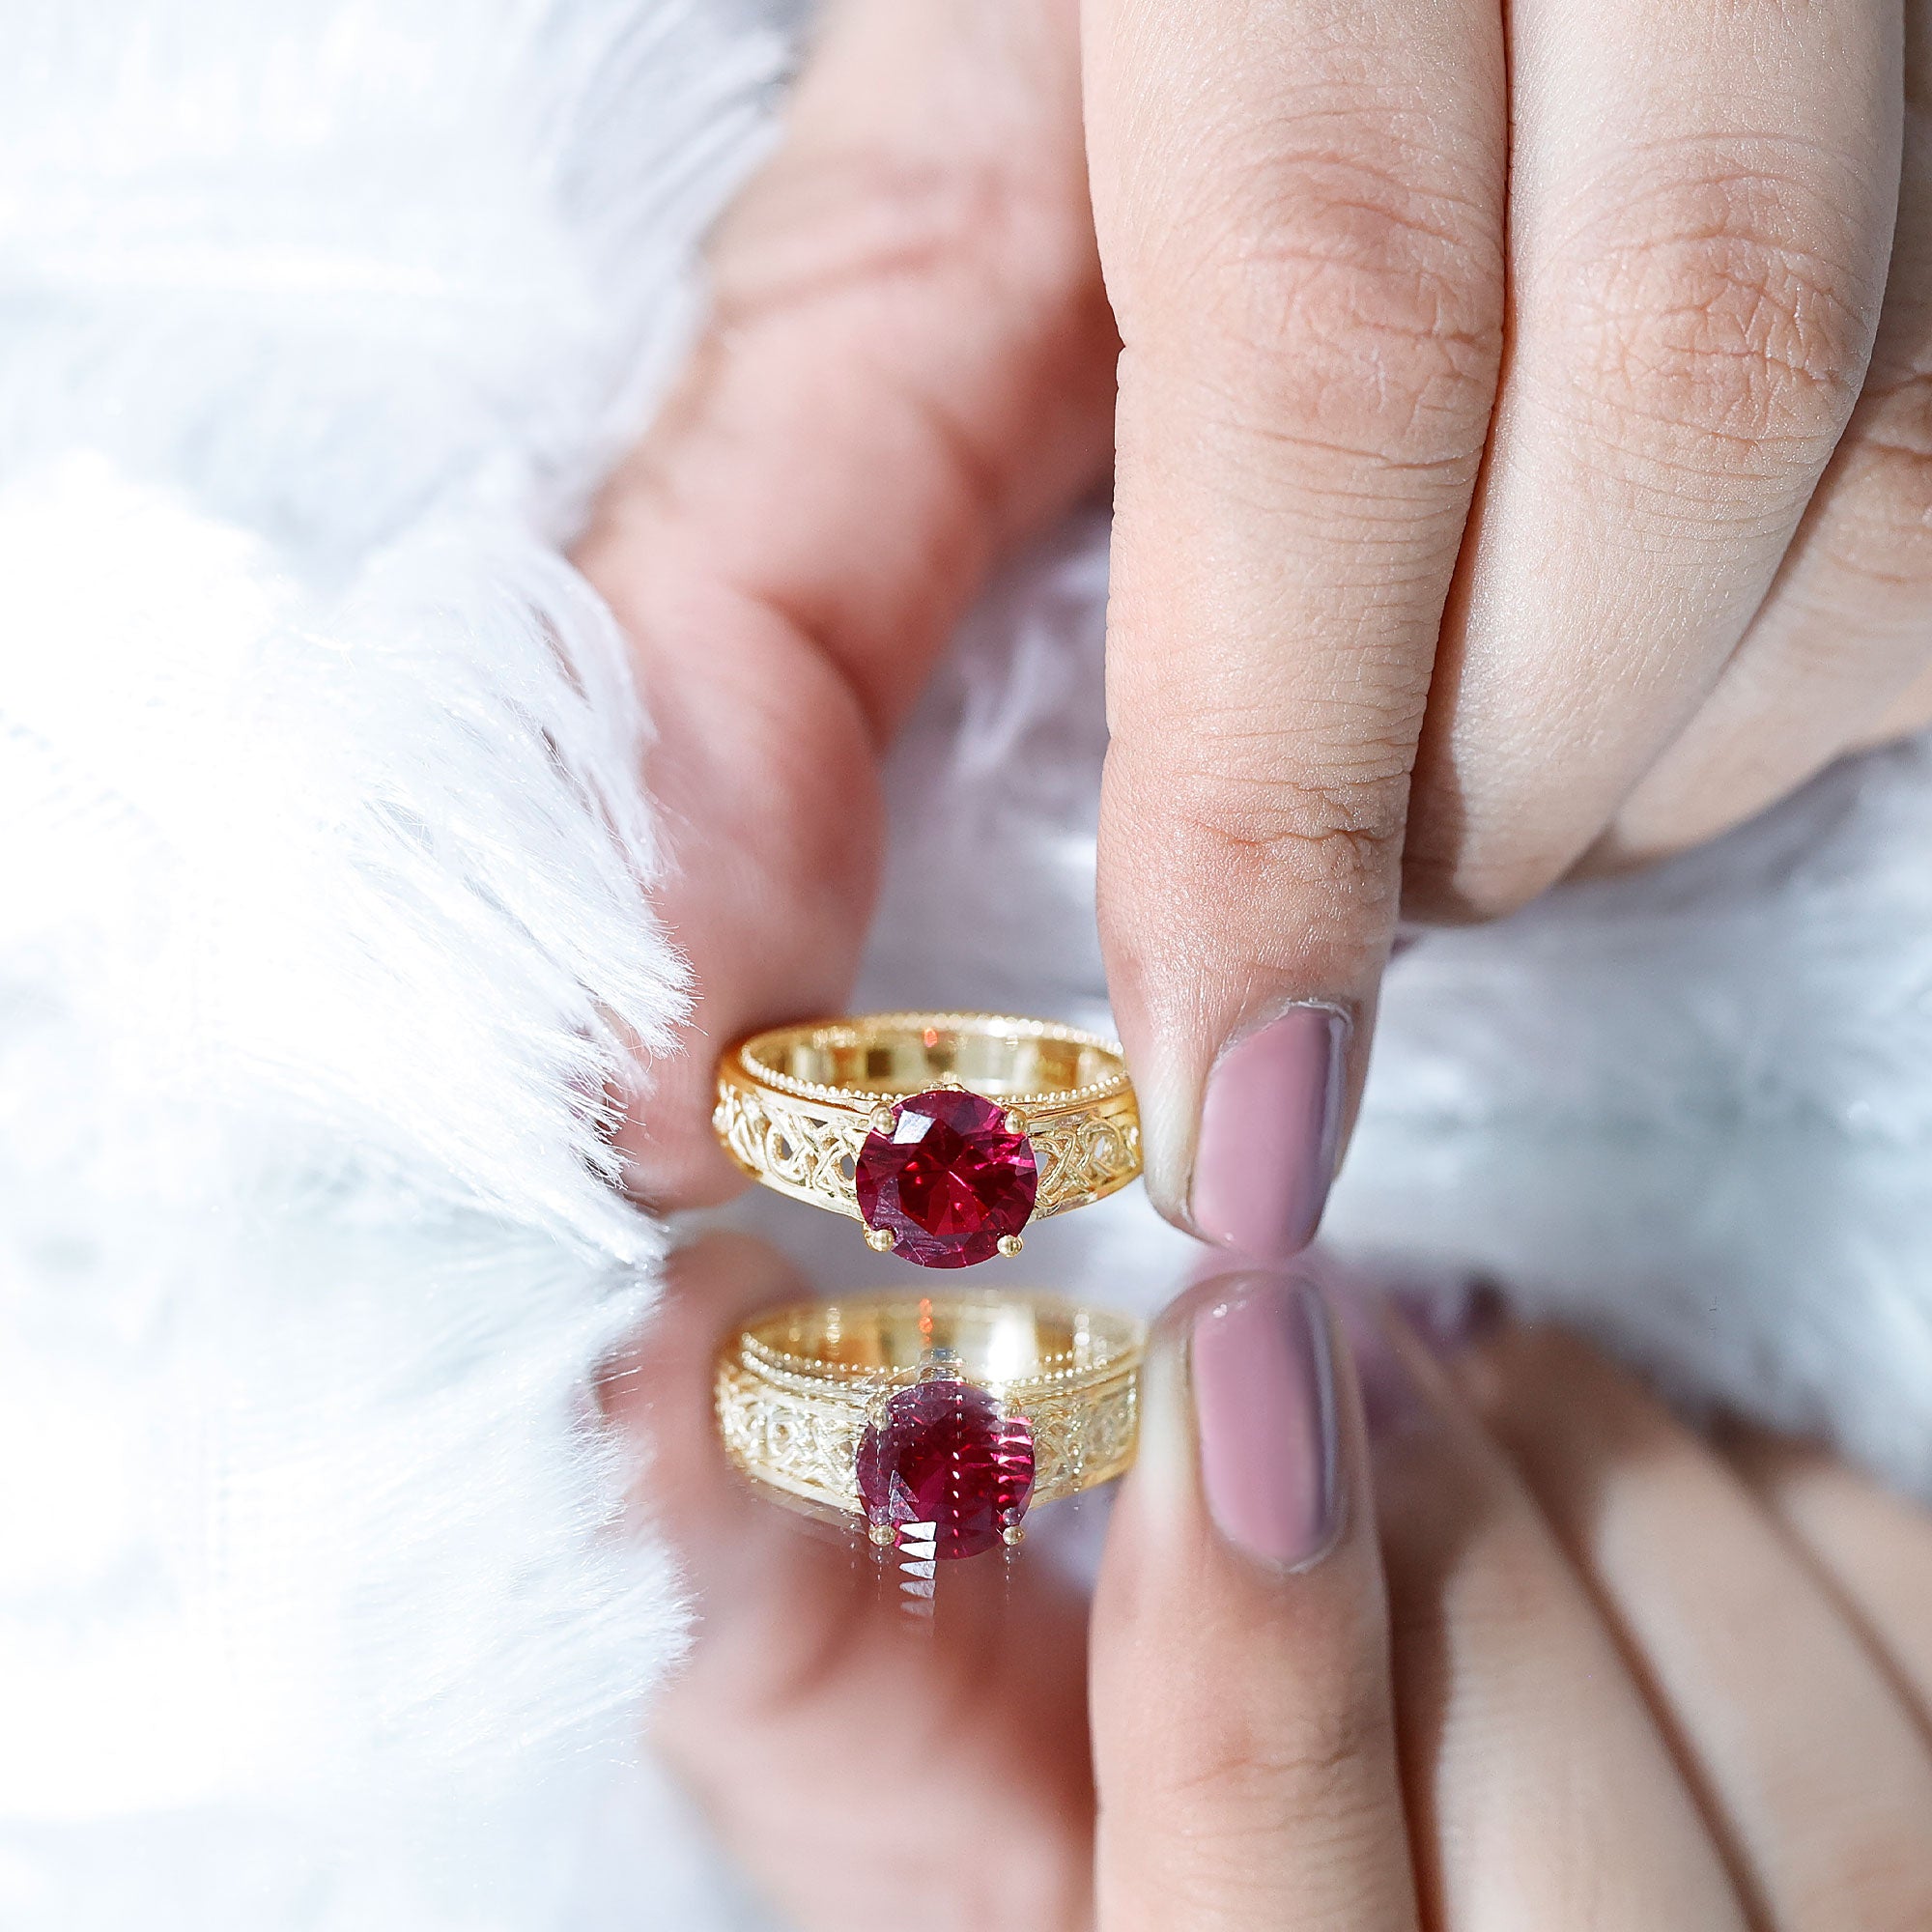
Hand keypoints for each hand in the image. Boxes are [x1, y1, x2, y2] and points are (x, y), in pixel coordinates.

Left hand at [580, 0, 1931, 1261]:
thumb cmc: (1114, 34)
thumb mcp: (906, 245)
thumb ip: (769, 577)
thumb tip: (681, 1039)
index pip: (1331, 340)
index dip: (1279, 789)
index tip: (1235, 1121)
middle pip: (1675, 415)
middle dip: (1467, 779)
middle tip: (1323, 882)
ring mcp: (1866, 20)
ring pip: (1879, 493)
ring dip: (1637, 740)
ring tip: (1452, 727)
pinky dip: (1778, 667)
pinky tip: (1620, 630)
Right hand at [609, 1234, 1931, 1928]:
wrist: (1439, 1879)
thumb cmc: (1160, 1851)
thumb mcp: (943, 1823)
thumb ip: (803, 1649)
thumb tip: (660, 1368)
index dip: (1242, 1652)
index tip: (1225, 1343)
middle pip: (1538, 1775)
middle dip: (1399, 1498)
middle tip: (1287, 1340)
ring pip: (1746, 1659)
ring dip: (1561, 1453)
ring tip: (1433, 1402)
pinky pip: (1873, 1560)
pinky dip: (1731, 1467)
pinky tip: (1613, 1485)